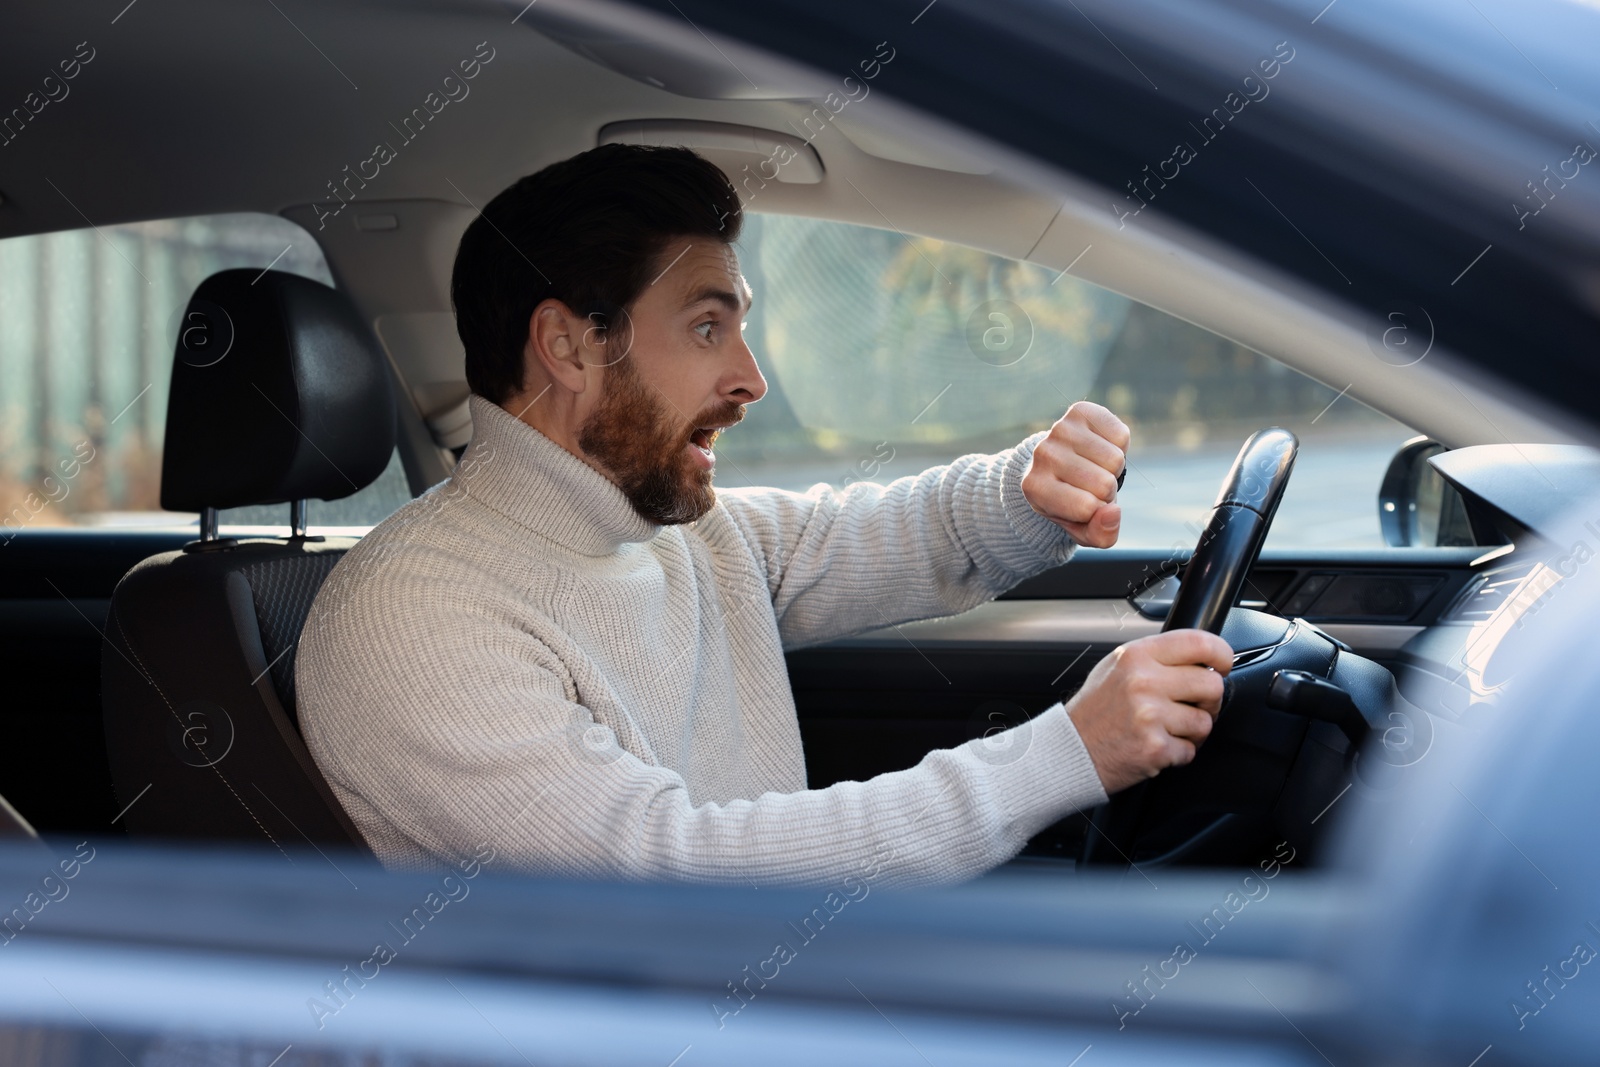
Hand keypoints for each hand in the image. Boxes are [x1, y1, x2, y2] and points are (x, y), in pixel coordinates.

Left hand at [1021, 401, 1129, 547]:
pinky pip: (1121, 435)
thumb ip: (1101, 534)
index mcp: (1035, 488)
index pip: (1088, 507)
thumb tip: (1113, 513)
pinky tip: (1099, 447)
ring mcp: (1059, 429)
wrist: (1059, 465)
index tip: (1082, 505)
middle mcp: (1042, 455)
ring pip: (1115, 459)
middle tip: (1089, 485)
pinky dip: (1119, 445)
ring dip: (1113, 468)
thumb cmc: (1071, 502)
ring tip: (1093, 466)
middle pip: (1104, 483)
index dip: (1097, 511)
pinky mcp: (1080, 411)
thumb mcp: (1083, 529)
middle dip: (1107, 490)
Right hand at [1066, 630, 1233, 794]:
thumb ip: (1155, 658)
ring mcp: (1149, 716)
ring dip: (1193, 731)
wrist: (1069, 750)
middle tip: (1192, 706)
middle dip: (1208, 700)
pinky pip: (1190, 750)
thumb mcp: (1116, 667)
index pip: (1198, 642)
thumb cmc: (1094, 711)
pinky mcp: (1155, 747)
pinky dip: (1178, 753)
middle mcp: (1143, 682)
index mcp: (1136, 656)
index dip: (1221, 654)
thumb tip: (1201, 658)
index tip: (1222, 665)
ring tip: (1168, 729)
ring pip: (1205, 721)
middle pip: (1211, 684)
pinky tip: (1157, 746)